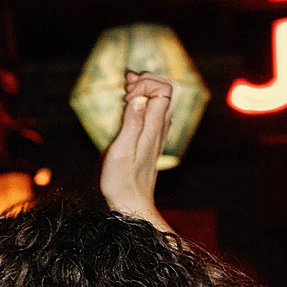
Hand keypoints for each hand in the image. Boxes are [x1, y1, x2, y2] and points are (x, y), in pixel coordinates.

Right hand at [99, 71, 174, 230]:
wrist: (132, 205)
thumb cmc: (122, 182)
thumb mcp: (120, 151)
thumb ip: (131, 122)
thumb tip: (139, 98)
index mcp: (153, 127)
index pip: (164, 89)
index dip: (145, 84)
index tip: (127, 96)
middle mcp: (159, 128)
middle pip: (166, 90)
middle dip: (147, 81)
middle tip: (126, 86)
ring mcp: (157, 134)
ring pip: (160, 100)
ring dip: (144, 89)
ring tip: (126, 90)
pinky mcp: (151, 140)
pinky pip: (153, 112)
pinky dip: (143, 102)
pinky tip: (128, 105)